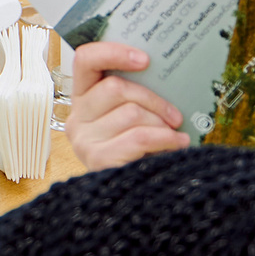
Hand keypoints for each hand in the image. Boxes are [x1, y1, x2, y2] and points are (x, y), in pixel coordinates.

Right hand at [67, 42, 189, 170]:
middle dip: (154, 100)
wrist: (133, 203)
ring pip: (131, 113)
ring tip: (176, 134)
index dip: (113, 52)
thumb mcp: (131, 120)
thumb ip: (134, 97)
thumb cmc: (137, 153)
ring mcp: (84, 140)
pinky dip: (165, 139)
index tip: (145, 59)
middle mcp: (76, 119)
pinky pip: (139, 137)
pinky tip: (178, 143)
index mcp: (82, 99)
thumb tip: (164, 74)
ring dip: (162, 124)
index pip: (85, 60)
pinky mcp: (98, 159)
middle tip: (175, 115)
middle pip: (116, 88)